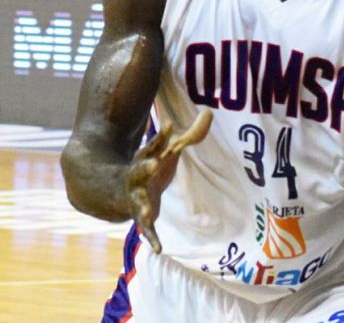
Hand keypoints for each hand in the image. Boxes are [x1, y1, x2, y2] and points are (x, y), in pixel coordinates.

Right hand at [126, 109, 212, 253]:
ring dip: (145, 208)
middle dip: (146, 166)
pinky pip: (146, 229)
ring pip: (139, 203)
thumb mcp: (167, 150)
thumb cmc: (150, 167)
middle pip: (140, 170)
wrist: (116, 191)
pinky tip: (159, 249)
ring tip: (150, 214)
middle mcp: (137, 177)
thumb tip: (209, 113)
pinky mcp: (141, 217)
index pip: (153, 144)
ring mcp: (137, 198)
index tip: (169, 126)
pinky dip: (152, 238)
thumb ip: (189, 135)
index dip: (160, 136)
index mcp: (145, 159)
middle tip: (155, 162)